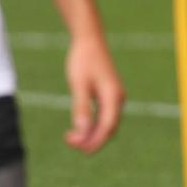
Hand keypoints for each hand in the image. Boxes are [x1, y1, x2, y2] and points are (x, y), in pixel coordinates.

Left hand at [63, 34, 124, 153]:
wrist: (89, 40)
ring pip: (105, 125)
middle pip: (108, 129)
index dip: (94, 141)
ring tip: (70, 137)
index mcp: (113, 96)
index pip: (107, 127)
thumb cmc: (83, 60)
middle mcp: (117, 99)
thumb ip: (82, 107)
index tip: (76, 146)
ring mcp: (114, 98)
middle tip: (68, 141)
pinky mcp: (108, 96)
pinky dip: (91, 126)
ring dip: (90, 134)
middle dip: (91, 140)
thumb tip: (82, 131)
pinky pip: (103, 118)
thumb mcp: (79, 84)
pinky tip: (77, 127)